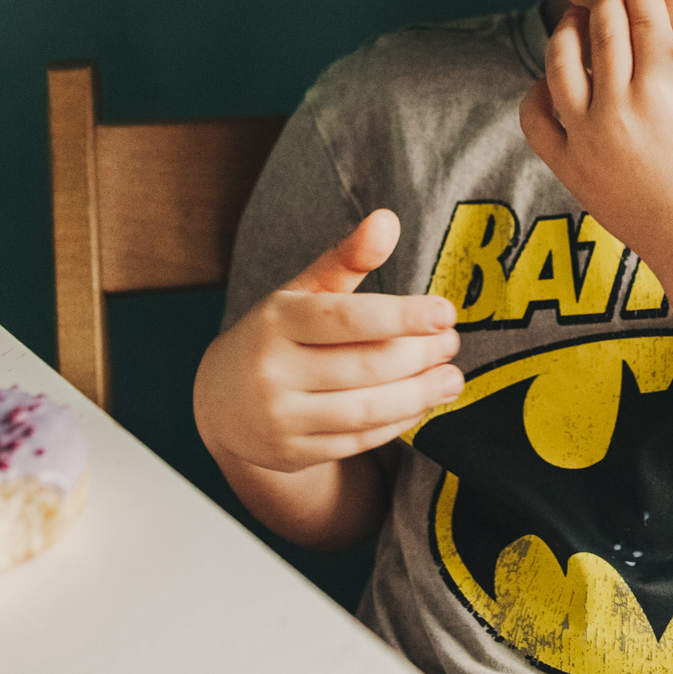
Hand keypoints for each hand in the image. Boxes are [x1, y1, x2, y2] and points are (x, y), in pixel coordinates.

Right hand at [194, 209, 462, 473]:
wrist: (220, 401)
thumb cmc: (275, 336)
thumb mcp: (301, 292)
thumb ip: (346, 258)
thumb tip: (387, 219)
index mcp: (278, 321)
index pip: (347, 318)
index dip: (402, 316)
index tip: (445, 313)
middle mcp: (273, 371)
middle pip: (365, 366)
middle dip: (419, 355)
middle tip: (452, 343)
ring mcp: (281, 418)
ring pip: (366, 410)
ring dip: (419, 395)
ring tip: (451, 379)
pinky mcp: (293, 455)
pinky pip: (358, 442)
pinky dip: (397, 423)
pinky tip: (421, 405)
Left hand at [518, 0, 672, 276]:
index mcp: (661, 92)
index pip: (643, 20)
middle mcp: (616, 110)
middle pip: (600, 33)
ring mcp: (585, 138)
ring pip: (558, 65)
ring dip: (565, 33)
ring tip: (578, 17)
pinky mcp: (566, 166)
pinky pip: (534, 117)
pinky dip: (536, 92)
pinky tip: (552, 79)